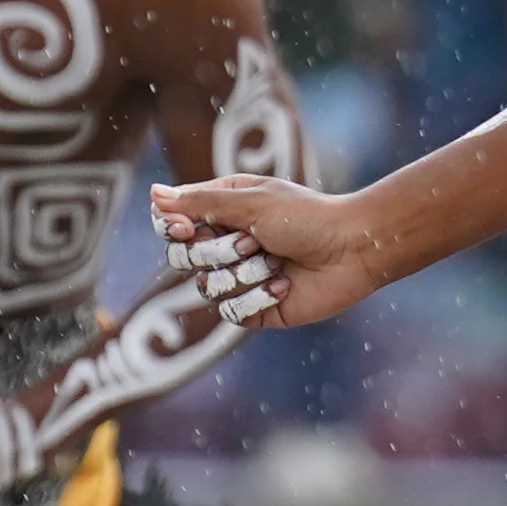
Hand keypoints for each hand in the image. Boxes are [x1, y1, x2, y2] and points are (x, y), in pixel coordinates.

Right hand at [151, 175, 377, 327]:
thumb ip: (199, 202)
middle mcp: (225, 245)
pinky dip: (257, 297)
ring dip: (244, 273)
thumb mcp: (250, 202)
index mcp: (221, 212)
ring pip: (207, 286)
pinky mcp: (255, 309)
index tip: (185, 227)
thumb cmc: (306, 217)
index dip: (171, 228)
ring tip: (275, 263)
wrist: (353, 250)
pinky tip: (283, 285)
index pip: (171, 222)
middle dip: (215, 251)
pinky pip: (231, 311)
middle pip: (182, 257)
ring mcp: (239, 278)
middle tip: (251, 241)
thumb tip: (153, 194)